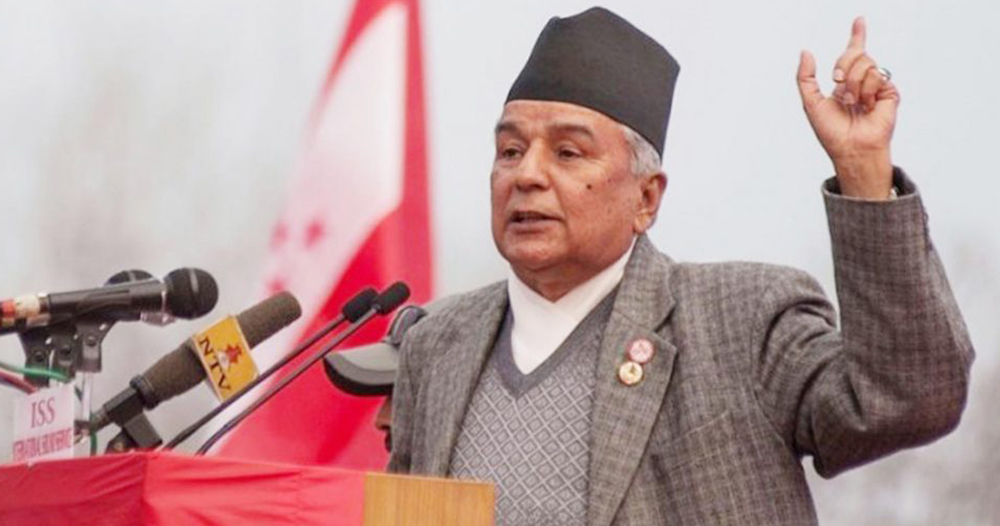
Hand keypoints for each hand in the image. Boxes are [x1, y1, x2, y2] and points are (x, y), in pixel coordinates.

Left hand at [797, 17, 899, 198]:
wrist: (851, 148)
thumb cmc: (832, 132)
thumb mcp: (810, 102)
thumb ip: (805, 77)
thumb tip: (806, 52)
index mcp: (844, 83)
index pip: (852, 55)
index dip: (857, 36)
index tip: (859, 21)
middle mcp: (861, 83)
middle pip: (855, 53)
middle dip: (843, 63)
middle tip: (837, 82)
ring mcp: (876, 87)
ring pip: (866, 62)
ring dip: (853, 81)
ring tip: (853, 101)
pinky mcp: (889, 92)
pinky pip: (877, 75)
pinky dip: (866, 89)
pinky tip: (867, 104)